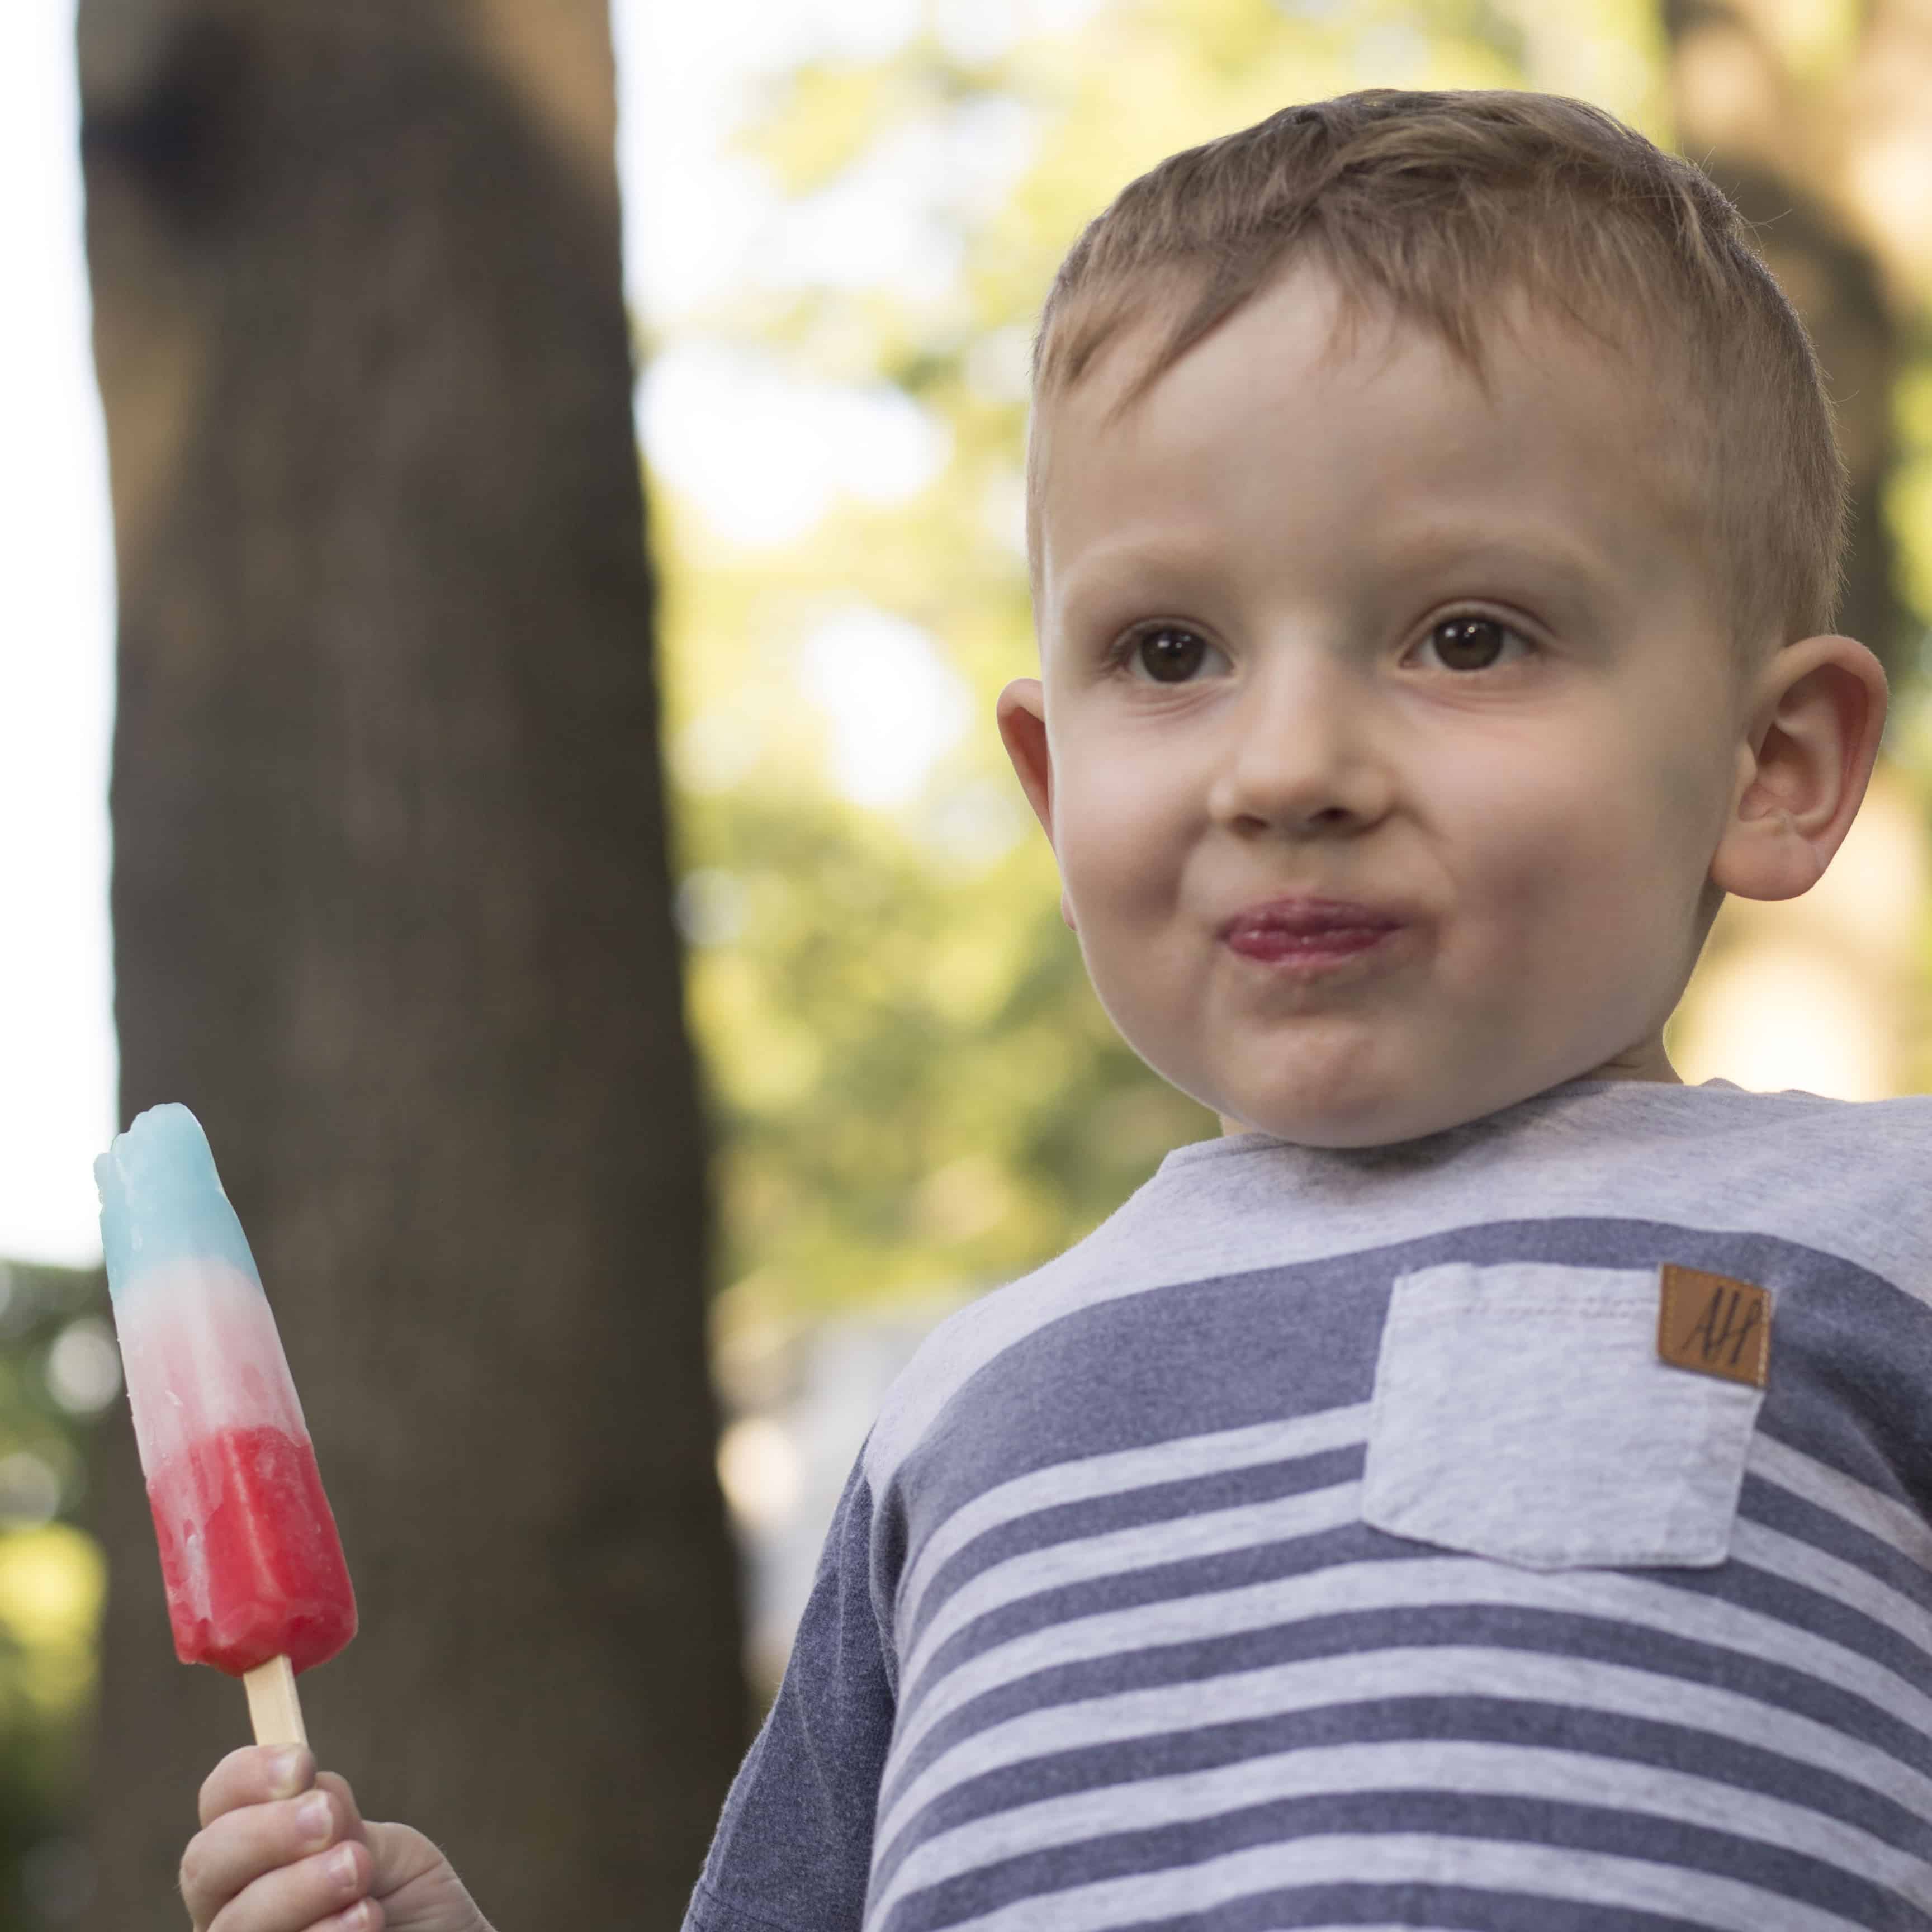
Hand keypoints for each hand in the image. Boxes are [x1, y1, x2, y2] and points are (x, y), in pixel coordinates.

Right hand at [182, 1745, 494, 1931]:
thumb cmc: (410, 1905)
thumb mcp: (387, 1850)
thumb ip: (344, 1825)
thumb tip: (311, 1793)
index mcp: (254, 1855)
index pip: (219, 1803)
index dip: (246, 1777)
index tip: (302, 1764)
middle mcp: (232, 1910)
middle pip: (204, 1865)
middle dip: (265, 1833)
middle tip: (329, 1820)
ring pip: (233, 1924)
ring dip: (298, 1887)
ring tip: (358, 1870)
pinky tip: (366, 1921)